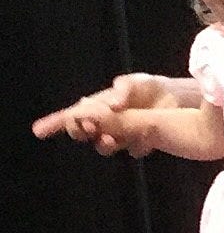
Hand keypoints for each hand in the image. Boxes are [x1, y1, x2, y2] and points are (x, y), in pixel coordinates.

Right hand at [32, 73, 176, 156]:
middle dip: (79, 130)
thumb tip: (113, 103)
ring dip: (105, 143)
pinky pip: (132, 150)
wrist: (175, 100)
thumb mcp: (135, 82)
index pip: (72, 115)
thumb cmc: (149, 87)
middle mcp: (106, 122)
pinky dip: (136, 144)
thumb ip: (123, 89)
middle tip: (87, 126)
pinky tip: (145, 137)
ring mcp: (121, 135)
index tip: (39, 130)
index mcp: (99, 106)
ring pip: (104, 145)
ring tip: (113, 136)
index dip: (54, 123)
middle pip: (82, 133)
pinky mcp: (139, 144)